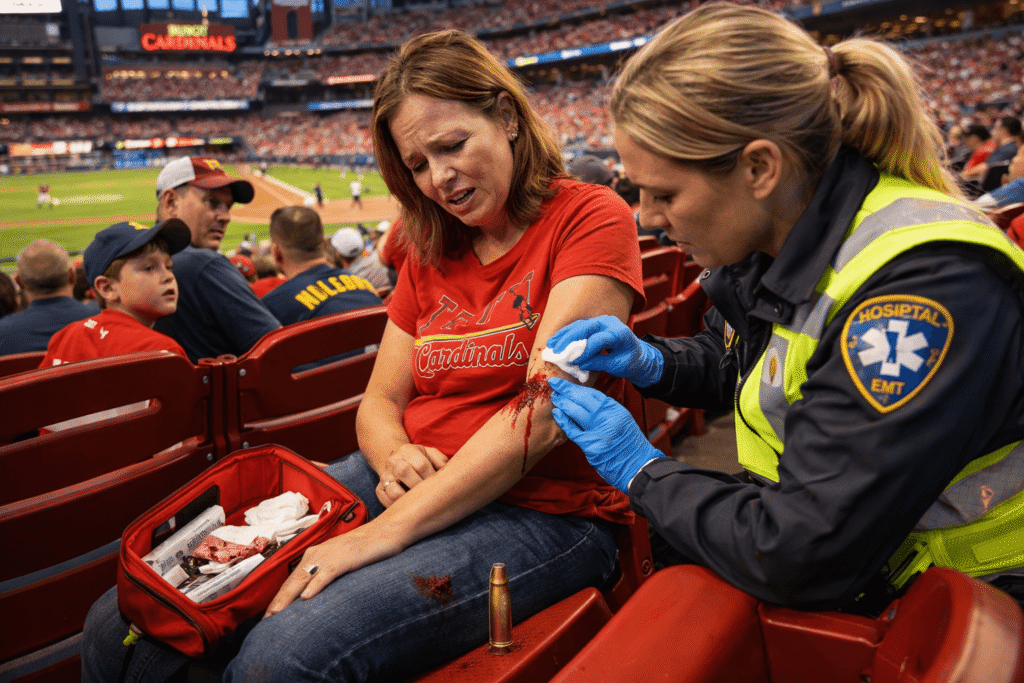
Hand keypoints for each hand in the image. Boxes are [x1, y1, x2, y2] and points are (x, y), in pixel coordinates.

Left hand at [263, 524, 401, 617]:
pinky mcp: (345, 558)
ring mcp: (330, 555)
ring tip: (277, 614)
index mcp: (315, 555)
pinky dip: (316, 585)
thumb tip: (313, 594)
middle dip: (278, 602)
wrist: (386, 531)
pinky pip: (326, 573)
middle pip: (292, 581)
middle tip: (266, 621)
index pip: (292, 581)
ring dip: (289, 597)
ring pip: (304, 578)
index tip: (269, 616)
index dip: (279, 599)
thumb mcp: (340, 561)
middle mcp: (317, 554)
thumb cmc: (365, 548)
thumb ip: (325, 573)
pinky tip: (307, 597)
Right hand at [377, 444, 448, 507]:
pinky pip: (386, 501)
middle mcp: (393, 461)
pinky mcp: (379, 490)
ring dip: (408, 499)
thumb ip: (441, 461)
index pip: (421, 465)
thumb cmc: (422, 462)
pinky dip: (399, 507)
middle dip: (419, 487)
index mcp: (408, 450)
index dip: (432, 478)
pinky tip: (410, 508)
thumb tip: (448, 473)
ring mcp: (384, 476)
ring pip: (393, 490)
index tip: (439, 486)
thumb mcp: (433, 456)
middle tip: (429, 496)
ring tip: (419, 503)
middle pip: (403, 472)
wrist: (400, 464)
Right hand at [545, 315, 663, 386]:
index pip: (599, 339)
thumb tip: (579, 363)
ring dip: (564, 335)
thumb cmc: (630, 361)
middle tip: (556, 350)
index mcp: (619, 332)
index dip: (585, 350)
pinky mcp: (595, 324)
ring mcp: (601, 321)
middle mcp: (609, 322)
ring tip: (551, 345)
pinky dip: (566, 334)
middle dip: (569, 338)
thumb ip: (599, 363)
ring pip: (579, 325)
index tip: (574, 361)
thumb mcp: (617, 366)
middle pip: (586, 327)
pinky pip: (578, 327)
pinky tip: (556, 340)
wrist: (638, 355)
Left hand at [548, 377, 664, 492]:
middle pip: (583, 399)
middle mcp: (608, 417)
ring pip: (576, 411)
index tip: (567, 383)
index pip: (593, 394)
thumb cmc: (631, 446)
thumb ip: (607, 412)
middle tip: (554, 383)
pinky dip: (563, 421)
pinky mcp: (591, 445)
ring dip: (563, 403)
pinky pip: (573, 431)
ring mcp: (599, 431)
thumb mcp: (624, 422)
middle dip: (566, 389)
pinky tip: (557, 414)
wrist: (639, 467)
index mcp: (617, 410)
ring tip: (555, 398)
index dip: (578, 387)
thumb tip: (587, 403)